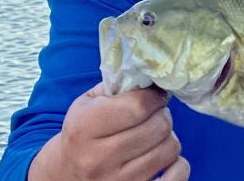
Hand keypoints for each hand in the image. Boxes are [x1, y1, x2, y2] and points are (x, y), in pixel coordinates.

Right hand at [29, 83, 189, 180]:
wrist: (65, 174)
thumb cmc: (83, 132)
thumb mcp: (88, 104)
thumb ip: (117, 85)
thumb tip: (153, 73)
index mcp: (85, 127)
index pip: (138, 106)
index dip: (155, 96)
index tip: (156, 95)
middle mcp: (98, 158)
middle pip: (158, 127)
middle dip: (161, 115)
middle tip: (154, 115)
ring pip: (169, 149)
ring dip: (167, 138)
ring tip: (154, 136)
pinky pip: (176, 177)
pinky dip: (178, 165)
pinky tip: (164, 158)